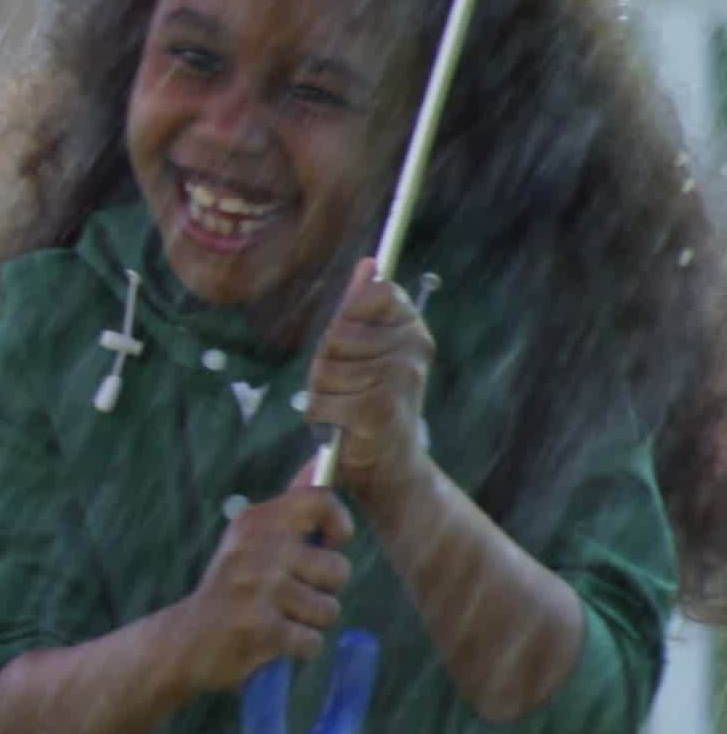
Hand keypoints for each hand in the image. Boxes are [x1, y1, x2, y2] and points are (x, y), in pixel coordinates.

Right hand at [160, 464, 353, 694]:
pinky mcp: (260, 629)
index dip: (338, 524)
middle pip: (338, 569)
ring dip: (309, 622)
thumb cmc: (229, 590)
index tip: (327, 544)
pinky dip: (297, 648)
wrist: (182, 642)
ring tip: (275, 618)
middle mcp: (257, 550)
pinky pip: (312, 642)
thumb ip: (290, 507)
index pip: (320, 501)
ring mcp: (258, 590)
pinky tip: (269, 641)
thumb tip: (321, 460)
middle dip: (322, 591)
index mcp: (255, 522)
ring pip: (328, 610)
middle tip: (285, 595)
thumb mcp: (251, 540)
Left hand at [309, 258, 433, 504]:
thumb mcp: (366, 354)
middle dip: (326, 366)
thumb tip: (368, 264)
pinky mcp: (379, 410)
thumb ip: (362, 310)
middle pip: (337, 334)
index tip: (355, 347)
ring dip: (322, 395)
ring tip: (345, 411)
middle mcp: (414, 351)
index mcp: (414, 331)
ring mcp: (400, 380)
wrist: (392, 470)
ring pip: (324, 370)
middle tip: (345, 390)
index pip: (375, 294)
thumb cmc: (369, 406)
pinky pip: (320, 401)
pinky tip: (340, 429)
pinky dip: (319, 418)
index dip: (350, 318)